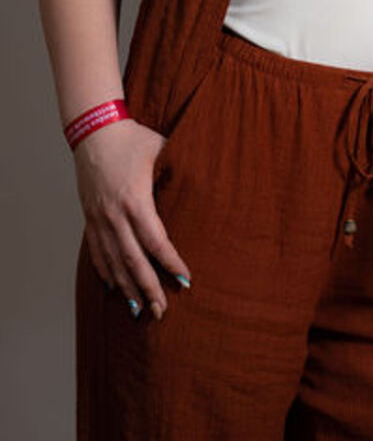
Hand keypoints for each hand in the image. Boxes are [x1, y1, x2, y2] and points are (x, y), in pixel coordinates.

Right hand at [73, 119, 189, 319]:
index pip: (155, 241)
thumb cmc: (133, 138)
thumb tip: (212, 178)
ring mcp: (98, 219)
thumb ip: (182, 169)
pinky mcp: (89, 218)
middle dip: (148, 287)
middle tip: (162, 311)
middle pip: (132, 260)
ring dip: (126, 287)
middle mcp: (114, 215)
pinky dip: (106, 272)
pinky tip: (114, 287)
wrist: (93, 131)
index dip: (170, 263)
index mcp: (135, 199)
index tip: (185, 281)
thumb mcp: (162, 150)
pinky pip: (96, 252)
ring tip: (139, 310)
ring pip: (112, 262)